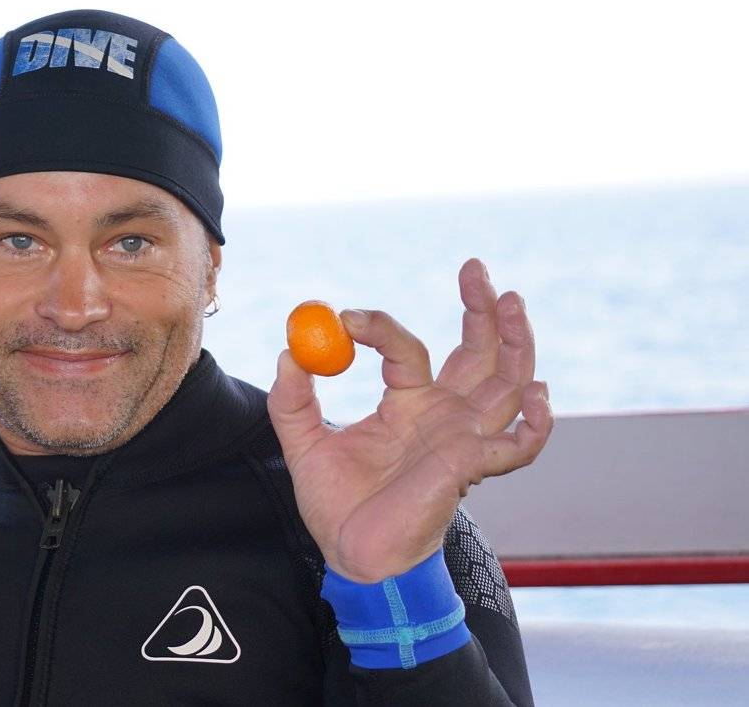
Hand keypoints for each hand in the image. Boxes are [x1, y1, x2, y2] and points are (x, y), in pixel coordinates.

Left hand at [266, 258, 553, 581]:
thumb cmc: (337, 506)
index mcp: (407, 404)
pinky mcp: (472, 468)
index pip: (407, 349)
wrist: (351, 556)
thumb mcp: (303, 444)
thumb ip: (292, 400)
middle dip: (483, 311)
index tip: (348, 318)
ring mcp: (464, 440)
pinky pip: (518, 445)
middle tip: (476, 269)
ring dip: (515, 343)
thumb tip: (289, 351)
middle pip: (478, 353)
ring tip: (511, 301)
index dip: (381, 329)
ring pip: (507, 383)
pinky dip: (536, 423)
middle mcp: (443, 416)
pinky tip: (537, 395)